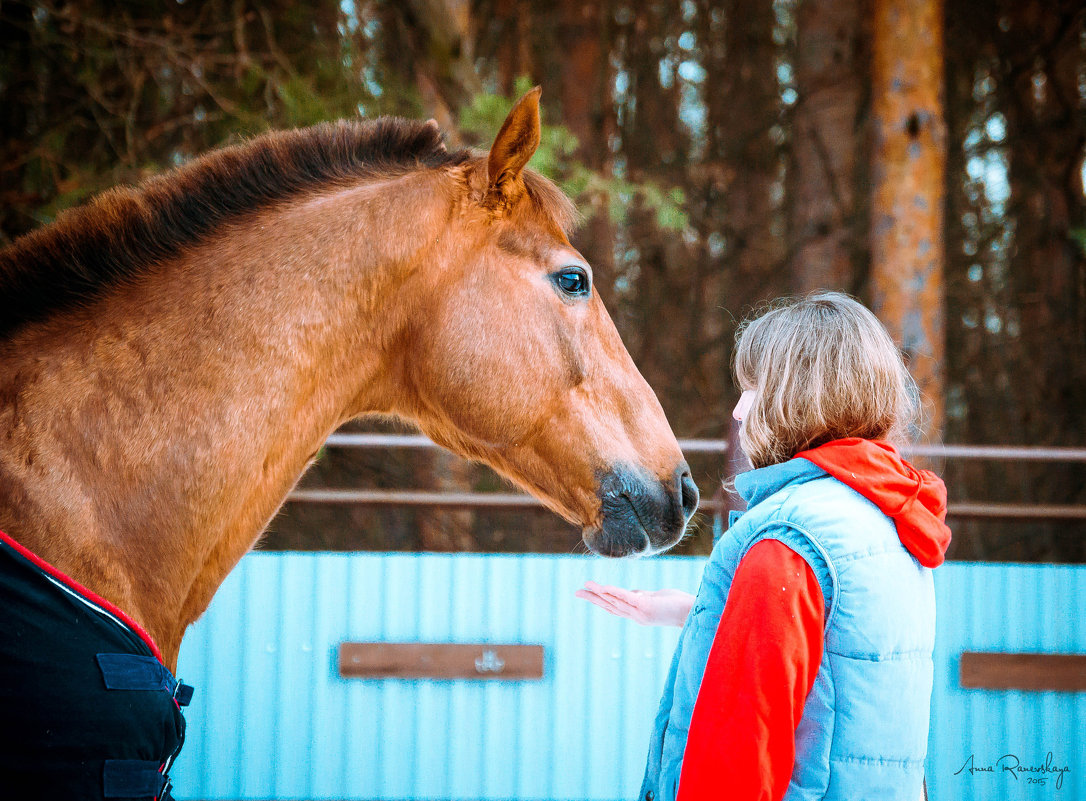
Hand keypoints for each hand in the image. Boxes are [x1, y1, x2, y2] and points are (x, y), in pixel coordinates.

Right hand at [575, 580, 694, 626]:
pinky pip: (627, 598)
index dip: (600, 601)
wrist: (695, 612)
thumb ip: (644, 596)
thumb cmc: (678, 604)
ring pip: (616, 602)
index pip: (615, 607)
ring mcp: (641, 612)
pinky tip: (604, 587)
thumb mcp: (657, 599)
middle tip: (576, 592)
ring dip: (599, 594)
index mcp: (638, 614)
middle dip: (593, 599)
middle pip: (610, 606)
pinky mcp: (647, 606)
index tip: (586, 593)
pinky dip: (614, 592)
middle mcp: (637, 616)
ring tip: (585, 586)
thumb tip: (633, 593)